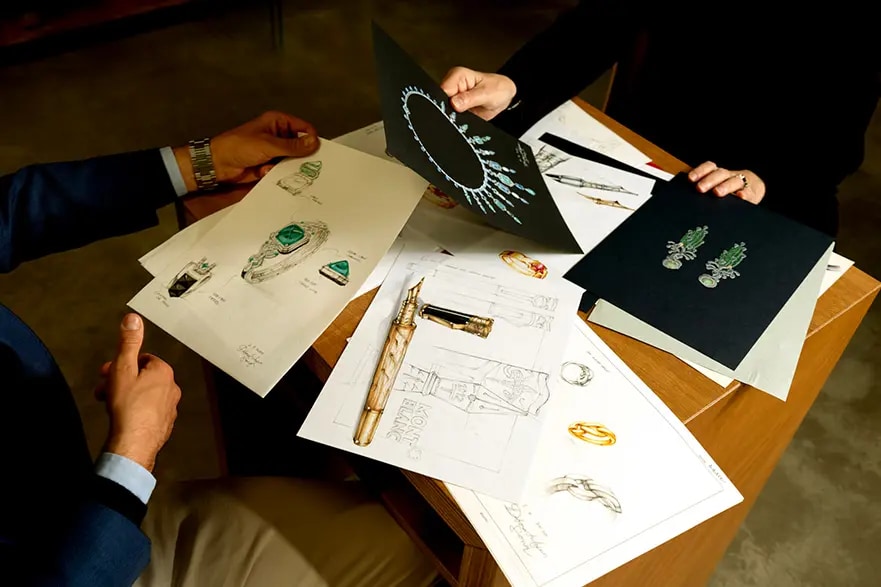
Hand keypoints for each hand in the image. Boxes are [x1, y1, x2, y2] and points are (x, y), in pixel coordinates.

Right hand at [96, 314, 180, 471]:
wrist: (133, 443)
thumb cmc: (127, 406)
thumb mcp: (122, 368)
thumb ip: (128, 343)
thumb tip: (133, 319)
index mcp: (163, 372)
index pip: (142, 360)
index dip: (121, 365)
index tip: (107, 374)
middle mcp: (172, 388)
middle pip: (143, 378)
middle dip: (122, 381)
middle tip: (105, 390)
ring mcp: (170, 407)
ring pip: (145, 395)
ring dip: (127, 396)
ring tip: (111, 406)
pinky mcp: (165, 424)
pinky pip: (148, 412)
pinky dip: (136, 412)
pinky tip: (123, 419)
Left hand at [174, 111, 319, 191]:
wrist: (218, 164)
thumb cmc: (239, 146)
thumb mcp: (268, 145)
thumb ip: (292, 146)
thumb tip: (315, 143)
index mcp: (278, 122)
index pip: (303, 128)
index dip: (311, 139)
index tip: (318, 153)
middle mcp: (278, 135)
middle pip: (300, 145)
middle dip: (303, 156)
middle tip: (311, 168)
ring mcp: (274, 151)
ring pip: (292, 159)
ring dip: (290, 167)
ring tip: (290, 173)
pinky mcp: (270, 165)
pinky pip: (283, 169)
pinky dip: (279, 173)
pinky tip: (268, 173)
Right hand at [440, 67, 516, 120]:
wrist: (503, 97)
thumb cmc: (498, 88)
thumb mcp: (487, 93)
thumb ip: (470, 98)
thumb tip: (454, 103)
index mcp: (457, 76)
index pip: (442, 90)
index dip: (447, 103)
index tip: (456, 109)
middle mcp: (452, 85)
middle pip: (440, 102)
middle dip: (450, 112)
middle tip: (466, 113)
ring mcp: (452, 97)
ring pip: (444, 111)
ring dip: (454, 118)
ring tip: (469, 114)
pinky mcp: (454, 108)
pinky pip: (451, 117)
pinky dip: (457, 121)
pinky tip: (467, 119)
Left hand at [688, 161, 765, 203]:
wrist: (754, 189)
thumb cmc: (728, 189)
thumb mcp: (715, 186)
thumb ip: (702, 187)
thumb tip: (685, 191)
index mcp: (718, 174)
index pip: (709, 167)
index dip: (700, 171)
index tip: (691, 179)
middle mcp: (729, 176)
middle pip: (720, 174)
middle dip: (709, 180)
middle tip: (700, 188)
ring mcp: (741, 184)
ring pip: (734, 181)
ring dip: (725, 186)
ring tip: (717, 192)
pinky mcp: (752, 193)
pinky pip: (749, 192)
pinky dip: (745, 194)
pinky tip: (740, 196)